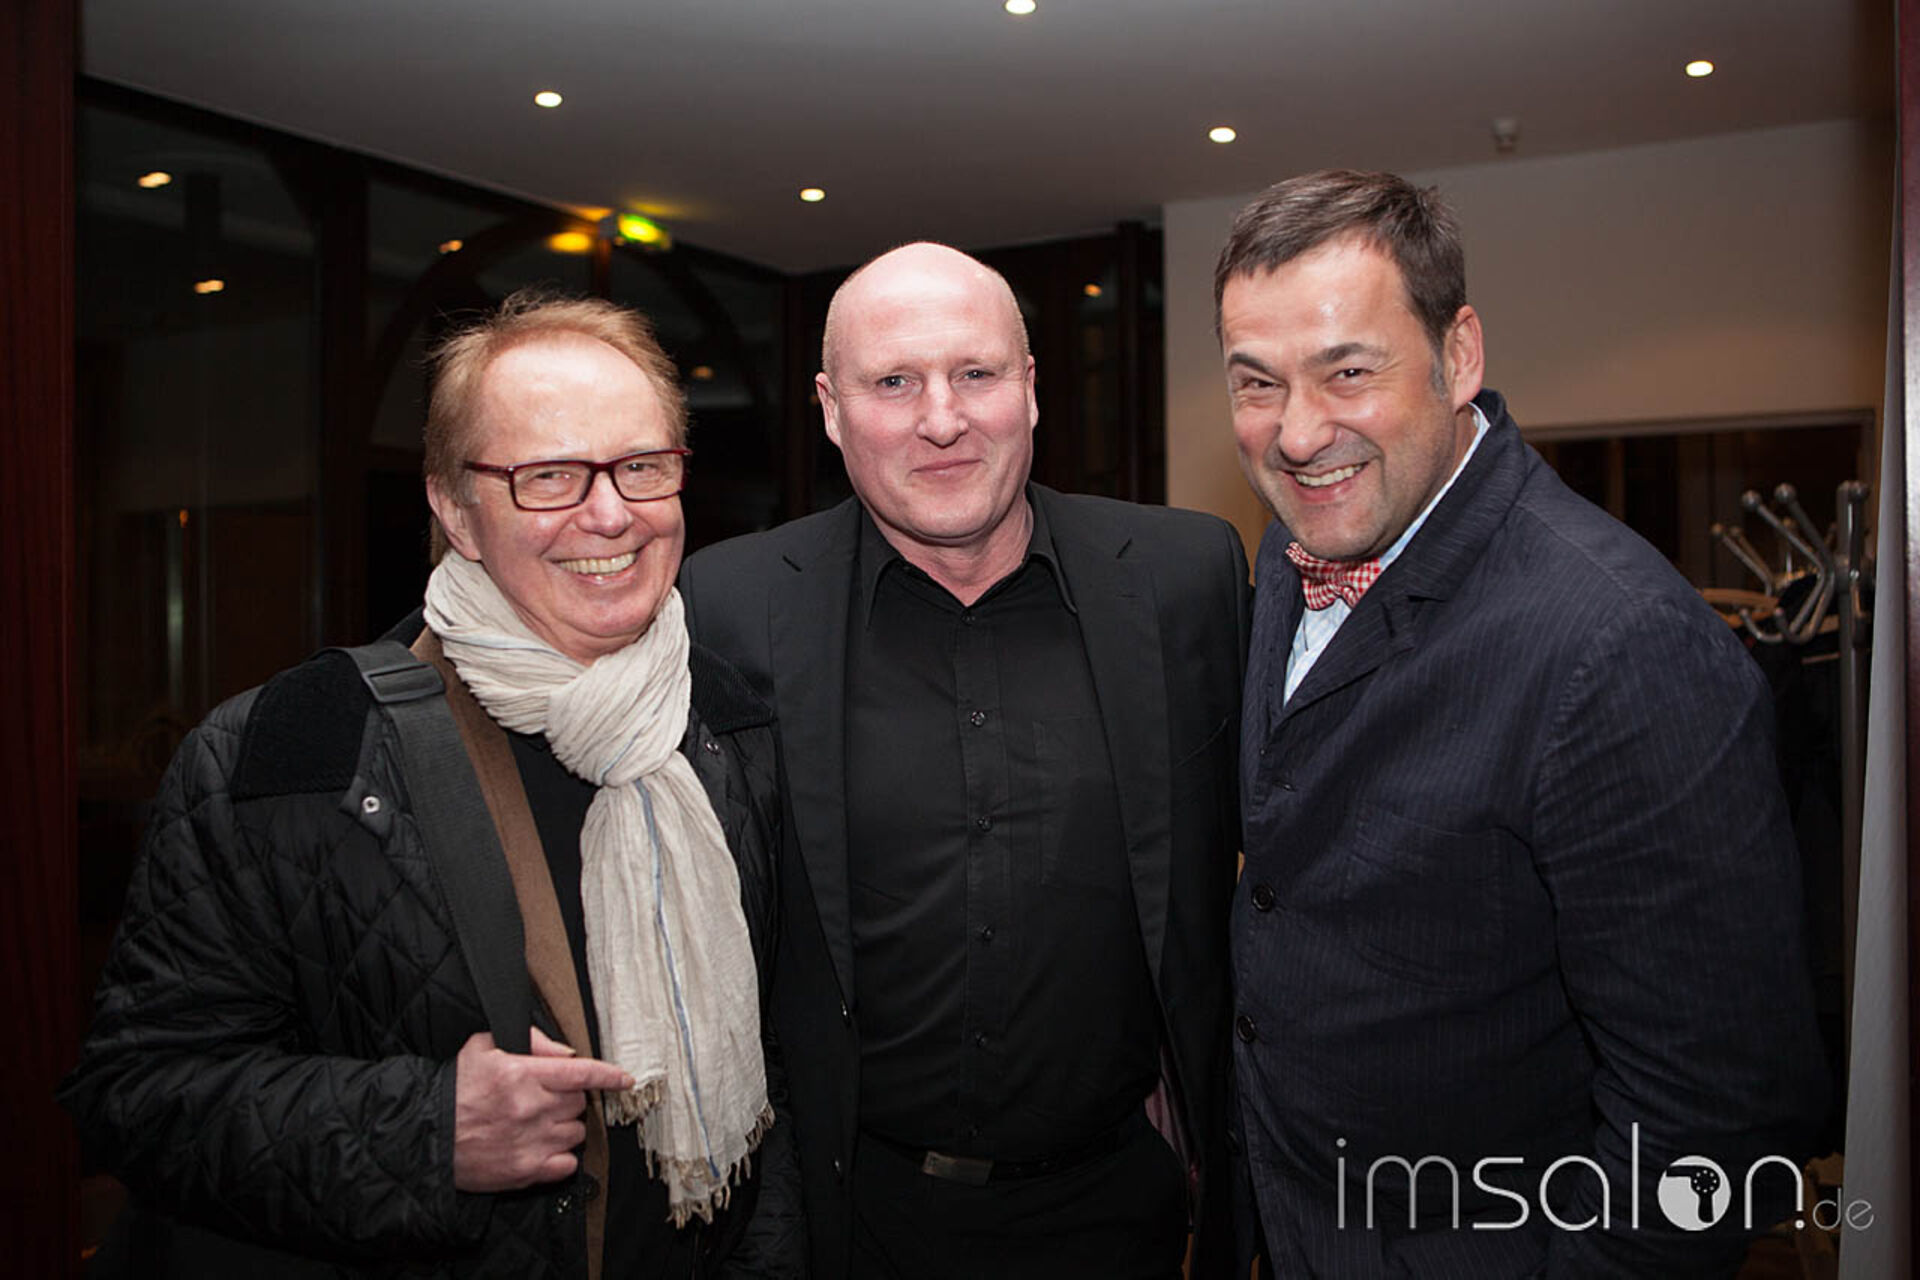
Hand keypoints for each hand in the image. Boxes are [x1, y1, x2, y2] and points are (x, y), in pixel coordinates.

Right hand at [452, 1027, 633, 1192]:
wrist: (425, 1137)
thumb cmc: (455, 1090)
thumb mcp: (483, 1047)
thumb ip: (530, 1041)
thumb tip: (566, 1053)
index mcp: (522, 1075)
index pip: (581, 1072)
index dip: (609, 1075)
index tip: (624, 1079)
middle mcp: (531, 1109)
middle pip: (579, 1101)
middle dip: (570, 1097)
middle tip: (546, 1098)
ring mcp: (531, 1142)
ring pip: (577, 1131)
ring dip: (566, 1125)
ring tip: (539, 1122)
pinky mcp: (526, 1171)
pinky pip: (567, 1163)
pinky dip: (561, 1155)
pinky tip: (542, 1146)